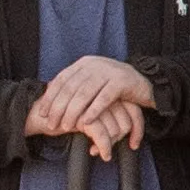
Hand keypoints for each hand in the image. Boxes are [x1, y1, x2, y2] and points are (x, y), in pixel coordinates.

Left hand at [28, 54, 157, 153]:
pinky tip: (86, 122)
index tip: (43, 113)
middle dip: (59, 108)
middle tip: (52, 124)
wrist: (145, 83)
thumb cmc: (115, 87)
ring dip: (73, 112)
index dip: (51, 97)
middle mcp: (95, 64)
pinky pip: (104, 98)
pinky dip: (93, 111)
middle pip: (71, 88)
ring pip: (85, 94)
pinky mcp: (122, 81)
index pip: (62, 79)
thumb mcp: (93, 82)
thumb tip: (50, 96)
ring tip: (67, 126)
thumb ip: (75, 86)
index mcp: (85, 63)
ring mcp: (109, 71)